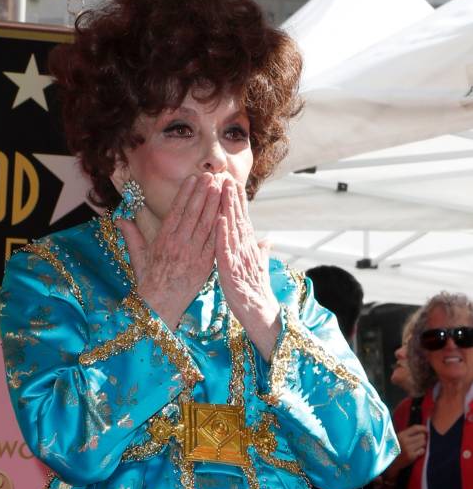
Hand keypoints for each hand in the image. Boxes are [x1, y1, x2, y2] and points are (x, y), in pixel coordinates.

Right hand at [116, 173, 219, 329]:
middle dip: (203, 193)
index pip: (177, 211)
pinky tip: (227, 213)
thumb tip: (120, 219)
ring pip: (207, 225)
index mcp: (163, 240)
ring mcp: (193, 255)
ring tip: (222, 188)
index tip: (193, 178)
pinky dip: (221, 227)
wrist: (159, 307)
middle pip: (194, 213)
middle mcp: (178, 244)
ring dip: (215, 205)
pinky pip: (215, 242)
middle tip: (212, 176)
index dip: (186, 193)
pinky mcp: (205, 265)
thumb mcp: (138, 257)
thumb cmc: (148, 282)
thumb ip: (132, 236)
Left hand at [215, 176, 279, 360]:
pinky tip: (219, 220)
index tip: (231, 180)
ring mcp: (239, 259)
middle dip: (231, 196)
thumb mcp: (258, 267)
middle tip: (225, 175)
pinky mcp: (232, 271)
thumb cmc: (255, 290)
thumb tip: (269, 238)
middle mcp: (245, 249)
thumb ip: (262, 251)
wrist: (259, 314)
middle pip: (238, 218)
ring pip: (232, 228)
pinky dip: (223, 235)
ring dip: (227, 207)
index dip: (237, 200)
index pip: (242, 218)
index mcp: (248, 247)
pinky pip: (225, 250)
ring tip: (222, 188)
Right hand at [385, 424, 427, 477]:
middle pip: (422, 436)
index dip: (423, 428)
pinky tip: (416, 452)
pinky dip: (421, 451)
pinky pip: (422, 451)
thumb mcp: (396, 438)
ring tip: (417, 446)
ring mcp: (408, 449)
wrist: (389, 462)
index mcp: (400, 435)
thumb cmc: (393, 448)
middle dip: (422, 438)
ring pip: (423, 443)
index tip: (426, 430)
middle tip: (419, 441)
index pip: (415, 428)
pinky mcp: (411, 457)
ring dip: (422, 445)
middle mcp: (405, 441)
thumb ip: (406, 434)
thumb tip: (421, 430)